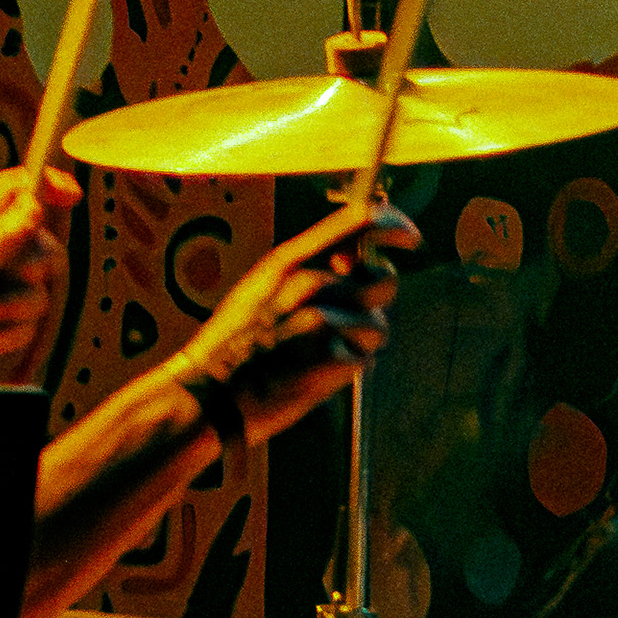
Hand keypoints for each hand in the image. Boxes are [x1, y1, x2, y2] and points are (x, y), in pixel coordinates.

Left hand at [0, 161, 76, 386]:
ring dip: (21, 308)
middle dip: (39, 264)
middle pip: (41, 243)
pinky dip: (13, 336)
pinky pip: (28, 325)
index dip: (43, 183)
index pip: (13, 189)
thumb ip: (1, 240)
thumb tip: (35, 205)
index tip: (71, 197)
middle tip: (16, 277)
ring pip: (39, 290)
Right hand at [167, 201, 416, 445]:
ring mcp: (320, 319)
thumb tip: (356, 262)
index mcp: (289, 259)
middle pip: (383, 281)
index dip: (395, 224)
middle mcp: (309, 282)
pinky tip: (311, 377)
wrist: (205, 397)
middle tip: (342, 324)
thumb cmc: (235, 345)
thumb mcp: (261, 287)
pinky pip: (363, 360)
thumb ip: (308, 268)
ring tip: (315, 356)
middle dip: (374, 304)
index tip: (411, 236)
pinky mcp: (330, 358)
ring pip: (377, 326)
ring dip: (358, 343)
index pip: (359, 220)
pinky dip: (345, 371)